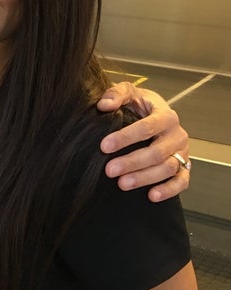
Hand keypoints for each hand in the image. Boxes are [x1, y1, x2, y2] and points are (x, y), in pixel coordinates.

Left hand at [96, 83, 189, 201]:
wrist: (156, 116)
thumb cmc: (140, 106)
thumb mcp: (130, 93)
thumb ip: (117, 94)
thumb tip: (104, 105)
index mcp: (166, 115)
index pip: (147, 127)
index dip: (126, 137)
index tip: (104, 146)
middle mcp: (177, 135)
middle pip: (156, 152)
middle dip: (132, 162)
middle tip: (110, 170)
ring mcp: (182, 152)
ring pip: (167, 168)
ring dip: (145, 178)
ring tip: (122, 184)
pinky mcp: (184, 167)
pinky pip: (181, 181)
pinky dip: (168, 189)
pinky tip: (151, 196)